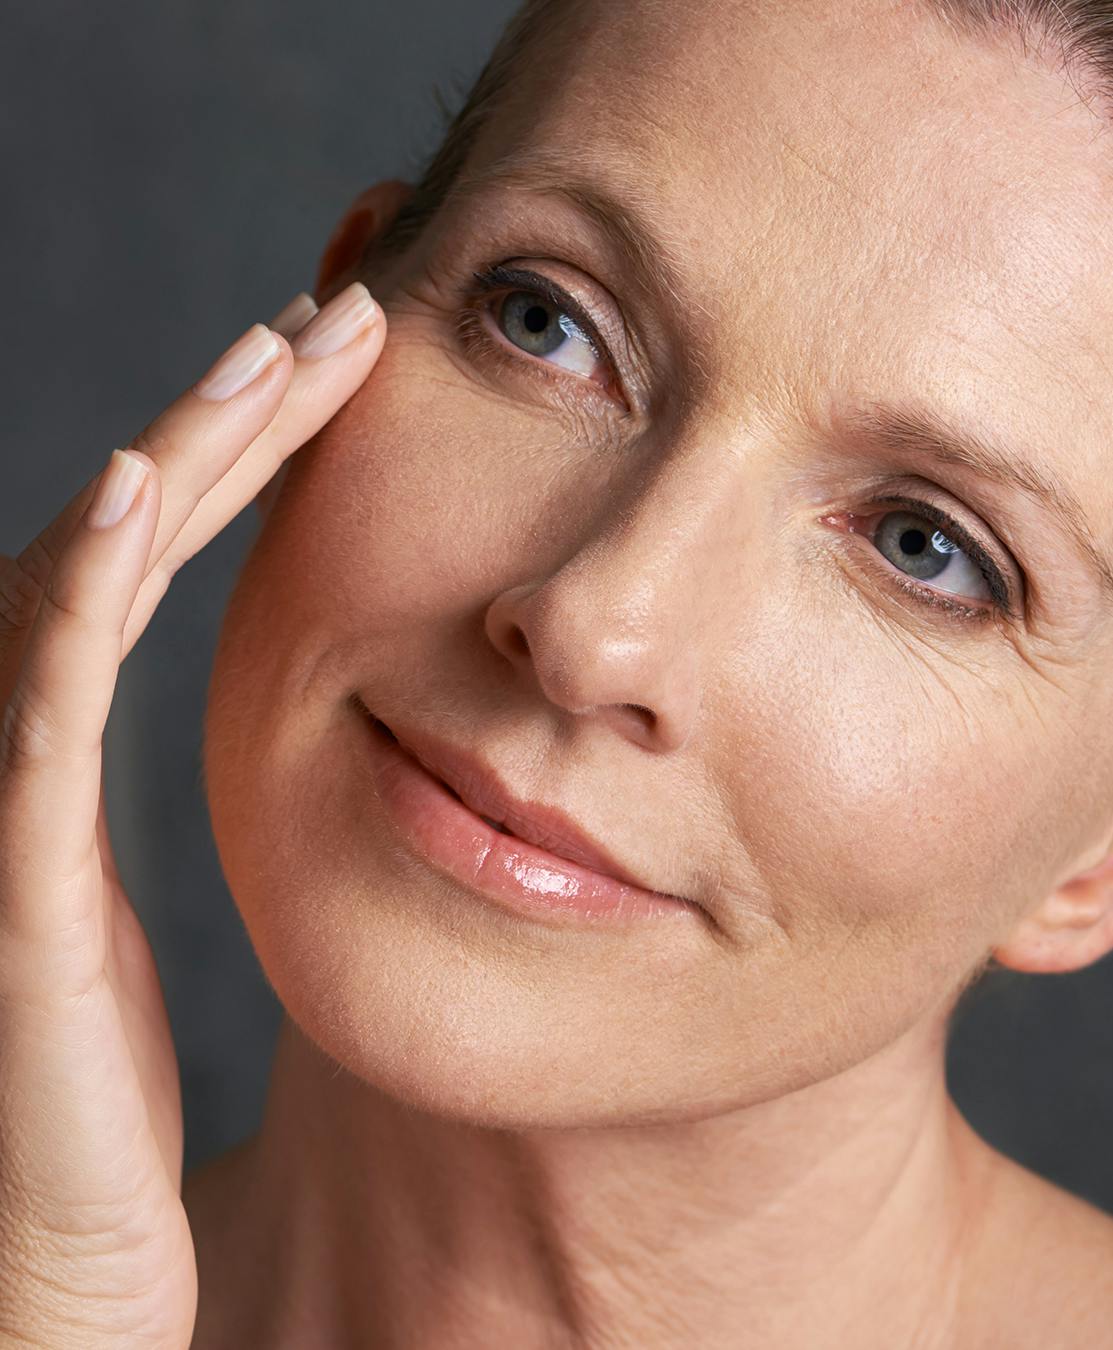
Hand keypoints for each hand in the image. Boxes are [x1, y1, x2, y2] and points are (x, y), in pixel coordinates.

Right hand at [0, 282, 384, 1347]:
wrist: (53, 1270)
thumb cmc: (101, 1110)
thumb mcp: (152, 926)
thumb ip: (193, 819)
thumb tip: (301, 733)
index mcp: (65, 759)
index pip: (159, 565)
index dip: (242, 458)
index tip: (336, 373)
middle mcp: (21, 751)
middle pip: (128, 542)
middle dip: (232, 420)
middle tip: (336, 317)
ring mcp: (5, 803)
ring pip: (85, 587)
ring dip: (177, 462)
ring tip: (267, 355)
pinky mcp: (16, 879)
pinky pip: (40, 707)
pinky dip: (85, 590)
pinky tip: (146, 492)